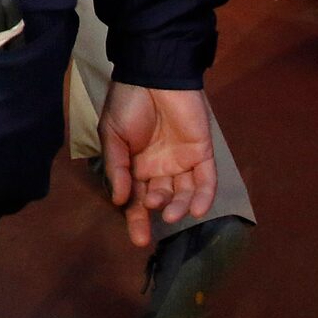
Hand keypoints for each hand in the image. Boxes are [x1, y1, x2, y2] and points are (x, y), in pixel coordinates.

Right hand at [99, 82, 217, 247]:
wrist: (153, 76)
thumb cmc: (128, 103)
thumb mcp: (112, 134)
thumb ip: (117, 167)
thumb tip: (118, 200)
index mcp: (135, 165)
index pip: (136, 198)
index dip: (137, 219)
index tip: (139, 241)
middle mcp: (159, 168)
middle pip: (160, 200)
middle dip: (155, 211)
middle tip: (150, 210)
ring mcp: (182, 162)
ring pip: (184, 194)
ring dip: (178, 206)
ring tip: (170, 211)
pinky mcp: (202, 154)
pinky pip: (206, 181)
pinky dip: (203, 196)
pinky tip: (197, 210)